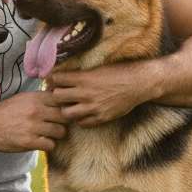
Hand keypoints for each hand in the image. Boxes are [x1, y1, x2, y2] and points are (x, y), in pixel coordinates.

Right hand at [0, 91, 68, 152]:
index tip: (62, 111)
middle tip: (57, 125)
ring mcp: (33, 126)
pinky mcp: (29, 142)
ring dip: (56, 135)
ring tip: (48, 134)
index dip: (65, 106)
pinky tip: (41, 142)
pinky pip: (50, 145)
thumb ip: (41, 97)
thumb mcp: (23, 97)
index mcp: (35, 98)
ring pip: (60, 132)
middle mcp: (36, 110)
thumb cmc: (7, 110)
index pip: (62, 100)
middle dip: (63, 122)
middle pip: (65, 116)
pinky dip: (48, 145)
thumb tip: (60, 95)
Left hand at [49, 61, 163, 126]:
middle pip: (57, 97)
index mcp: (84, 78)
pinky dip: (79, 119)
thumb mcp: (98, 67)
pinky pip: (82, 123)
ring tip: (69, 105)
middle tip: (59, 94)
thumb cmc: (119, 71)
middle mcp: (86, 93)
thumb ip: (81, 73)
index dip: (52, 80)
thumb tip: (64, 74)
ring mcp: (93, 107)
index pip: (56, 79)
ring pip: (66, 113)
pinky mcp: (101, 118)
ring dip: (65, 109)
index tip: (53, 80)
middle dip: (56, 95)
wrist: (139, 83)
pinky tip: (82, 113)